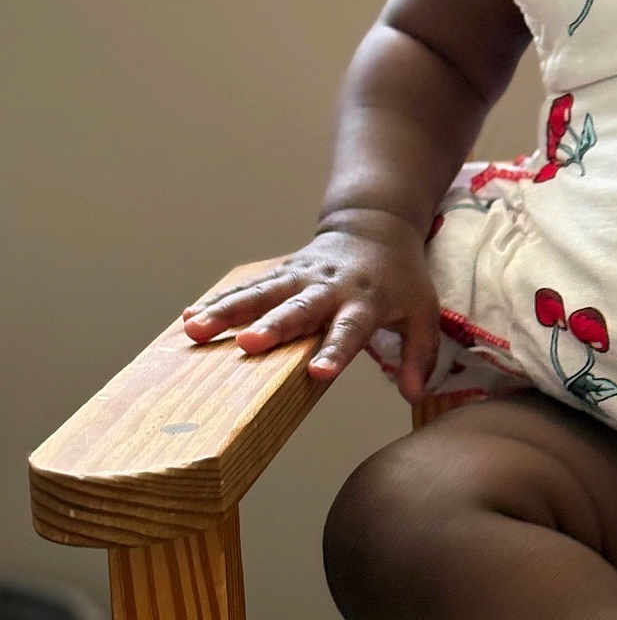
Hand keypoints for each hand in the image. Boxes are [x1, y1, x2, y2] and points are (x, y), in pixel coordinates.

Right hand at [181, 209, 440, 403]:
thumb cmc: (400, 278)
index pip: (350, 330)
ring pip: (262, 294)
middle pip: (299, 309)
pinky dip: (219, 301)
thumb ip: (420, 353)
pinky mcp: (281, 273)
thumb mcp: (424, 311)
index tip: (318, 373)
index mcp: (365, 302)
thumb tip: (414, 393)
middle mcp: (329, 289)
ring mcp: (301, 278)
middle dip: (274, 325)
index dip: (335, 350)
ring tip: (195, 330)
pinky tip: (189, 317)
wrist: (375, 227)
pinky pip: (248, 288)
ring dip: (228, 311)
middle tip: (249, 343)